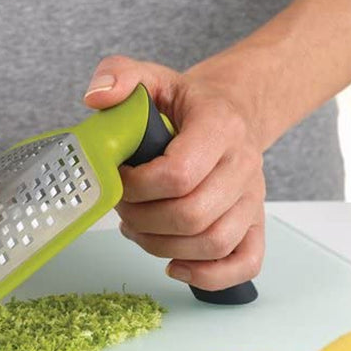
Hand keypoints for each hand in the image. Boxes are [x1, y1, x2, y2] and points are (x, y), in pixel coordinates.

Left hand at [83, 56, 264, 290]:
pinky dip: (208, 275)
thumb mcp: (152, 78)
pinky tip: (173, 265)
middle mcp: (243, 165)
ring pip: (213, 243)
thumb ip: (121, 75)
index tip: (119, 176)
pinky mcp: (255, 223)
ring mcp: (252, 198)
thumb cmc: (184, 104)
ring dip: (161, 246)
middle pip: (192, 215)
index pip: (179, 173)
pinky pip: (245, 262)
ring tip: (136, 229)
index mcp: (219, 127)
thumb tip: (96, 98)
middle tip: (121, 206)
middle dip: (143, 219)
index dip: (138, 185)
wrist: (230, 112)